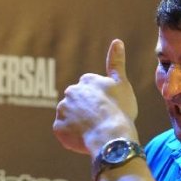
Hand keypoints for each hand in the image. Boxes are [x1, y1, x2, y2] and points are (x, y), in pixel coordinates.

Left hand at [53, 39, 138, 155]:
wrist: (110, 135)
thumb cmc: (119, 110)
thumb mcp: (122, 83)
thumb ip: (116, 63)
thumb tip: (116, 41)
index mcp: (86, 81)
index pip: (90, 91)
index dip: (100, 102)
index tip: (107, 109)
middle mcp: (70, 92)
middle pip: (78, 103)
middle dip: (86, 111)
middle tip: (100, 121)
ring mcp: (62, 110)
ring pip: (70, 118)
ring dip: (78, 124)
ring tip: (93, 131)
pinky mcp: (58, 128)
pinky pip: (64, 133)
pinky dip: (72, 137)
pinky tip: (85, 139)